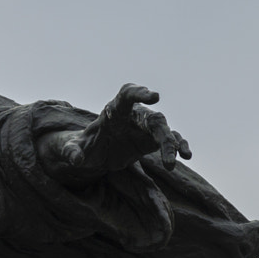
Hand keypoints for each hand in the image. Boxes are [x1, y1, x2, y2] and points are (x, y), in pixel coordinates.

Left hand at [53, 83, 192, 181]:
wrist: (93, 155)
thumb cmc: (83, 147)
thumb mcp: (72, 149)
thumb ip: (72, 151)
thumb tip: (75, 159)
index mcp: (113, 111)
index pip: (127, 95)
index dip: (139, 94)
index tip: (156, 97)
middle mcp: (132, 116)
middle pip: (151, 118)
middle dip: (161, 133)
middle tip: (168, 154)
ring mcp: (144, 128)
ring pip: (164, 130)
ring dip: (171, 145)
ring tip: (171, 164)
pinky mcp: (151, 140)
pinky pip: (171, 139)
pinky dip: (180, 145)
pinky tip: (187, 155)